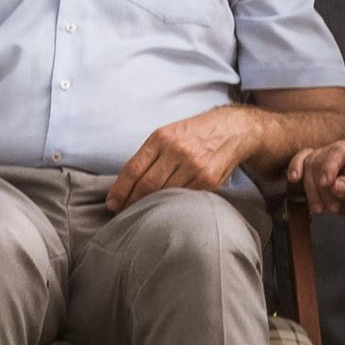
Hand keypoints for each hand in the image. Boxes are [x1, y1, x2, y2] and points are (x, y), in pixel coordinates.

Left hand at [108, 107, 251, 209]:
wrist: (232, 129)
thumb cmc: (194, 134)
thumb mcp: (169, 134)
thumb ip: (150, 156)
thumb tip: (126, 184)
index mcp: (161, 137)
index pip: (133, 169)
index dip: (120, 190)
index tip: (112, 204)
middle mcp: (177, 150)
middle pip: (147, 185)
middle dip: (132, 202)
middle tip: (124, 214)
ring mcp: (194, 165)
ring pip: (164, 194)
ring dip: (151, 207)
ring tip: (142, 215)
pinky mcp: (208, 179)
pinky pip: (184, 198)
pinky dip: (173, 205)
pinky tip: (167, 210)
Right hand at [289, 138, 344, 217]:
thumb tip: (335, 186)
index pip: (338, 152)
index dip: (329, 167)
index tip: (327, 184)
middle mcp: (340, 151)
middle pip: (319, 160)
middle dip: (321, 188)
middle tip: (333, 209)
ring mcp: (326, 158)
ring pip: (308, 165)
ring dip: (310, 190)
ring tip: (320, 210)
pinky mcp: (315, 168)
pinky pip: (300, 163)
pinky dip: (294, 170)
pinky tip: (293, 179)